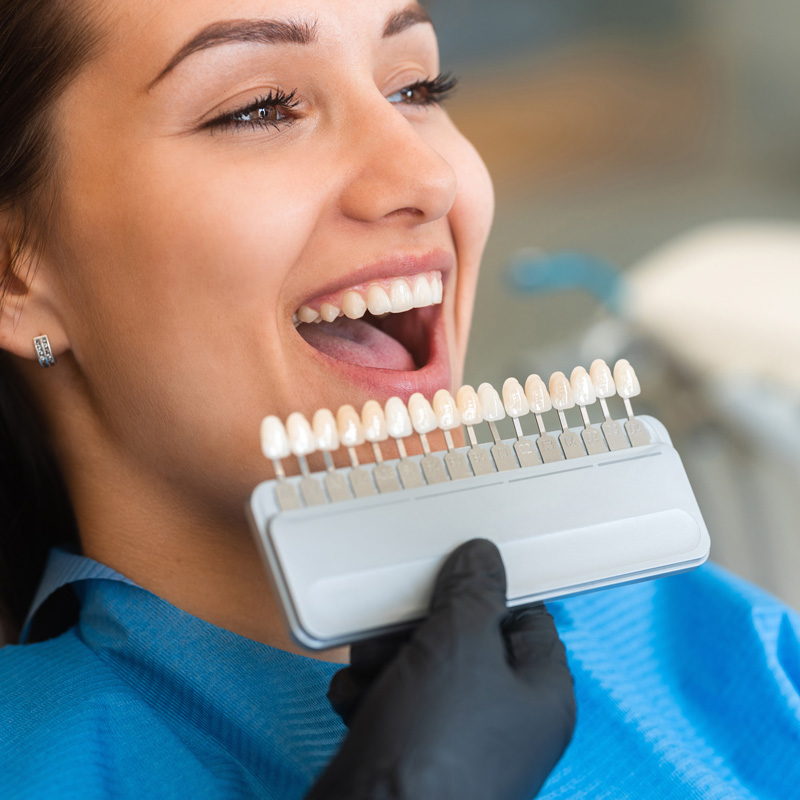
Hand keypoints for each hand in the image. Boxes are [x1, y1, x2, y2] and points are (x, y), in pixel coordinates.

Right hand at [305, 539, 575, 799]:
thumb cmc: (437, 744)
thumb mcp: (462, 642)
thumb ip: (473, 590)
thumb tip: (483, 555)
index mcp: (539, 694)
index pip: (526, 619)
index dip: (489, 592)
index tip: (453, 570)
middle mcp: (501, 719)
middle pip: (463, 640)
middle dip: (418, 626)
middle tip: (396, 625)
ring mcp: (452, 740)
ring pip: (419, 667)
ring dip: (385, 658)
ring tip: (371, 670)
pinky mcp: (407, 756)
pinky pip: (390, 702)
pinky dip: (369, 695)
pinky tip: (357, 704)